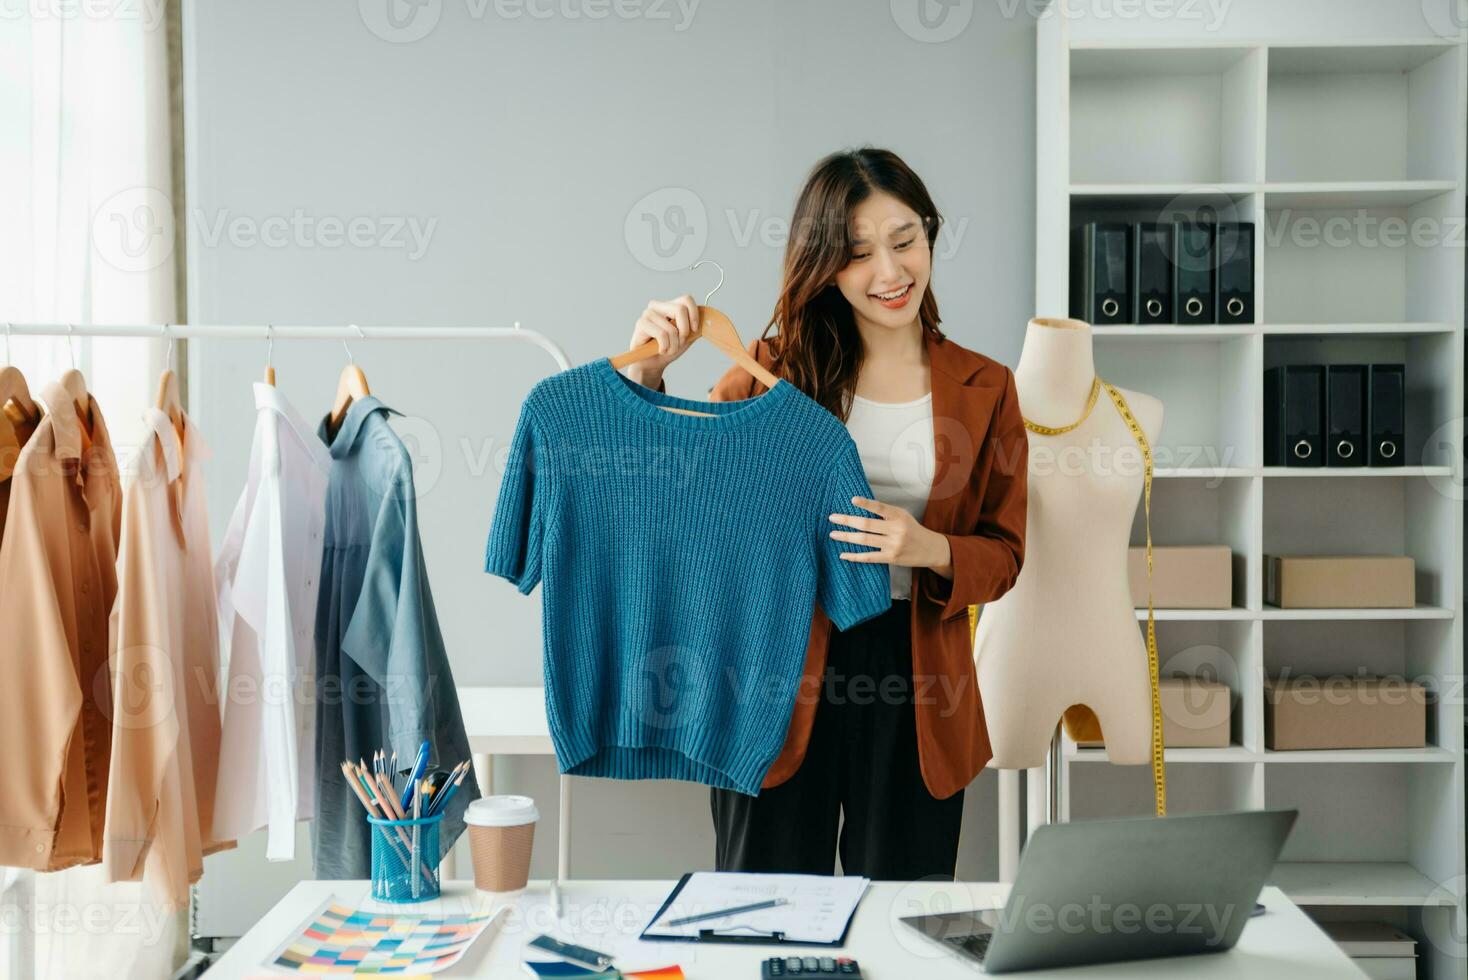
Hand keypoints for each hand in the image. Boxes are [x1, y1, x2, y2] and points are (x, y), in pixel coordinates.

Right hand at [625, 294, 700, 386]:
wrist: (652, 363)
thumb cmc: (668, 348)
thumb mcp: (687, 337)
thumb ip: (696, 327)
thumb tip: (708, 321)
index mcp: (669, 305)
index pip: (686, 299)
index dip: (694, 315)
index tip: (694, 330)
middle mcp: (657, 306)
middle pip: (680, 310)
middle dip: (684, 331)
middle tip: (680, 342)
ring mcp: (648, 314)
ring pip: (671, 328)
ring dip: (674, 345)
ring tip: (668, 350)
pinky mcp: (641, 323)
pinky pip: (662, 335)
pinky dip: (665, 347)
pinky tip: (660, 350)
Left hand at [828, 496, 952, 576]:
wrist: (930, 549)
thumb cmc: (912, 529)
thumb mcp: (903, 516)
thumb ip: (885, 513)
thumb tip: (860, 508)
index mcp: (899, 516)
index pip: (880, 508)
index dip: (866, 504)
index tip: (852, 499)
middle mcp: (896, 530)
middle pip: (867, 525)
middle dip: (847, 521)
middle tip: (832, 518)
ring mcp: (893, 545)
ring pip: (865, 540)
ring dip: (846, 537)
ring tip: (833, 534)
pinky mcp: (891, 558)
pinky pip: (869, 557)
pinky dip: (855, 556)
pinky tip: (843, 554)